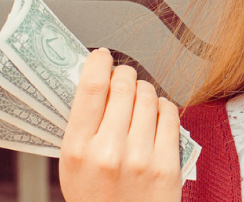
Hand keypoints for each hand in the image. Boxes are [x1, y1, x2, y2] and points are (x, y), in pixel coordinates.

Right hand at [59, 48, 182, 201]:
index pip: (91, 88)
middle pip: (124, 86)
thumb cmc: (97, 198)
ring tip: (138, 99)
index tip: (102, 56)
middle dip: (124, 74)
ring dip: (144, 90)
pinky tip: (157, 113)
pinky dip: (164, 106)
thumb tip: (94, 83)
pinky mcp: (167, 164)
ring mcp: (142, 157)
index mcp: (78, 149)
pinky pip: (170, 115)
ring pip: (149, 96)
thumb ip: (82, 127)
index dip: (98, 62)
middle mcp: (110, 151)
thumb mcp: (73, 165)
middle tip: (123, 77)